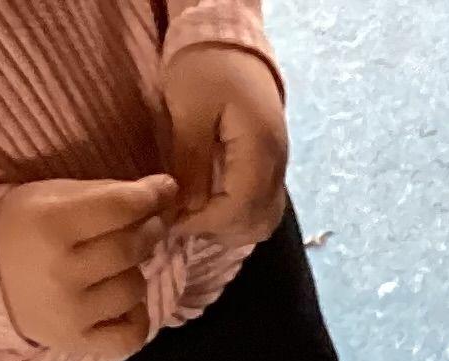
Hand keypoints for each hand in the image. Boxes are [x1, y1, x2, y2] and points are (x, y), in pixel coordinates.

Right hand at [0, 174, 178, 351]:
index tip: (166, 188)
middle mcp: (62, 270)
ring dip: (134, 272)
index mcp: (51, 224)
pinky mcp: (76, 343)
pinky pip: (132, 335)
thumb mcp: (52, 196)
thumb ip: (105, 195)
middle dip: (149, 231)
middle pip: (132, 248)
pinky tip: (122, 302)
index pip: (120, 207)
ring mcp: (71, 312)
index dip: (152, 195)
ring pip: (135, 289)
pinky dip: (136, 317)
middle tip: (147, 224)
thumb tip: (160, 194)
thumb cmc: (21, 226)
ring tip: (116, 265)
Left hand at [161, 46, 290, 247]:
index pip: (239, 208)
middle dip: (217, 231)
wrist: (229, 42)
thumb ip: (191, 161)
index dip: (204, 223)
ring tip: (194, 216)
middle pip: (257, 222)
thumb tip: (189, 207)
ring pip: (263, 219)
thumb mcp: (189, 109)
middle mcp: (277, 165)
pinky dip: (238, 216)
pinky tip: (210, 207)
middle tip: (180, 220)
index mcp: (259, 150)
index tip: (170, 221)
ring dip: (229, 228)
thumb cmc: (204, 68)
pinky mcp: (271, 165)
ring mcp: (278, 167)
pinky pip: (262, 205)